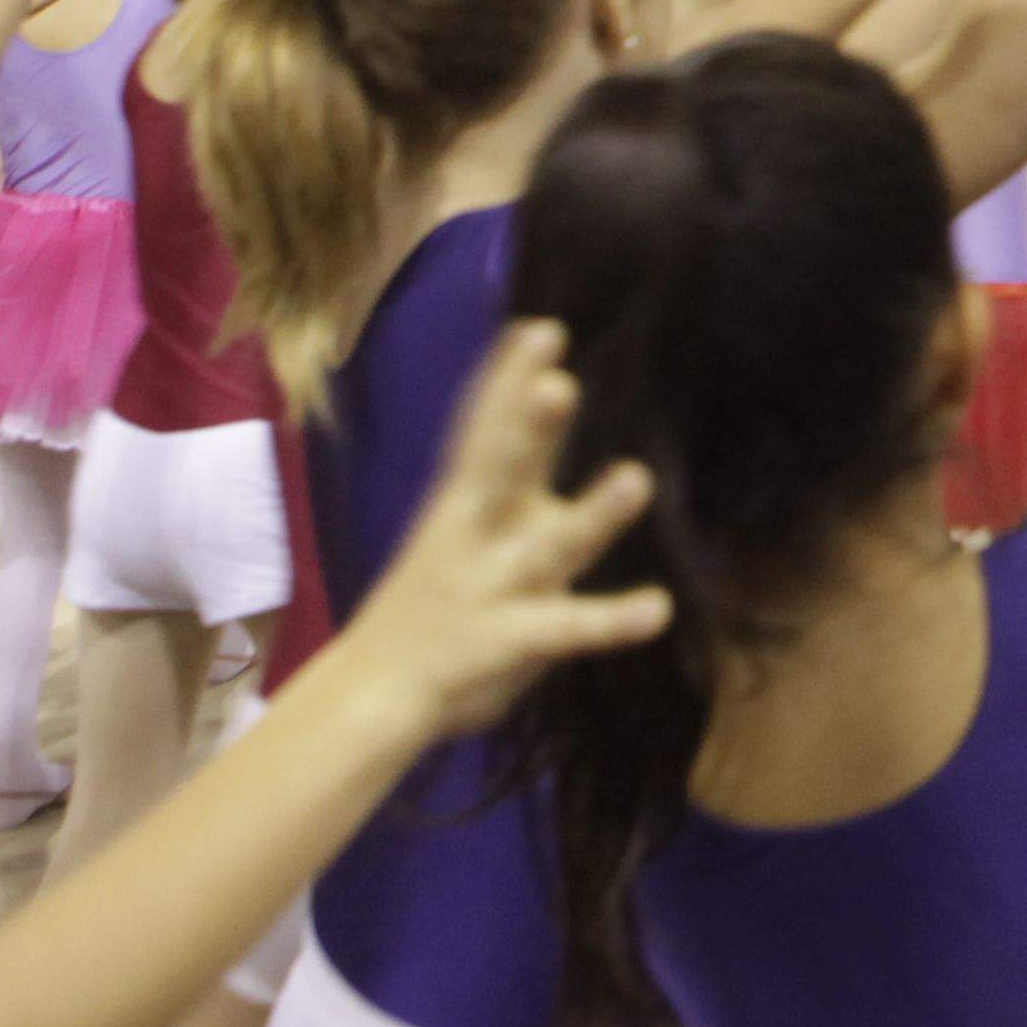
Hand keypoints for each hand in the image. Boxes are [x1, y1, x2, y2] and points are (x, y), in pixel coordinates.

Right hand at [350, 323, 672, 740]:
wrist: (370, 695)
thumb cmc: (435, 597)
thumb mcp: (463, 520)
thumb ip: (507, 464)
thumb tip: (544, 390)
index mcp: (464, 501)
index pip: (481, 428)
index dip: (505, 380)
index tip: (539, 330)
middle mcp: (475, 534)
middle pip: (499, 471)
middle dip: (524, 428)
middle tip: (556, 383)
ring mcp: (489, 588)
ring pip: (547, 546)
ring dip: (591, 513)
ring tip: (638, 476)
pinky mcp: (505, 642)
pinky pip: (564, 629)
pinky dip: (609, 618)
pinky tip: (657, 608)